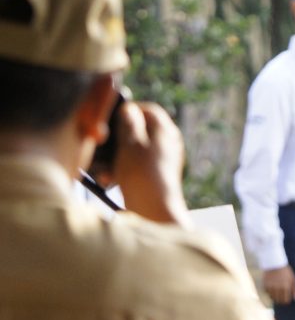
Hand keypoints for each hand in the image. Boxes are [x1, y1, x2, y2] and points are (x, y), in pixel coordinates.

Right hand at [112, 102, 188, 225]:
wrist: (154, 211)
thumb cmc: (142, 174)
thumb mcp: (131, 144)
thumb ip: (129, 123)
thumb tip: (128, 108)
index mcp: (166, 131)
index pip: (149, 110)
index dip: (129, 110)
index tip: (110, 116)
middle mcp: (168, 144)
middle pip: (139, 131)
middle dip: (117, 139)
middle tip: (102, 145)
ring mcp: (162, 160)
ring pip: (133, 151)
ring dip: (115, 158)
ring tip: (104, 169)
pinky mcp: (154, 177)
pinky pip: (135, 167)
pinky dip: (121, 170)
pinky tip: (109, 180)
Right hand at [263, 266, 294, 304]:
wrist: (274, 263)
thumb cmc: (286, 271)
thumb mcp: (292, 279)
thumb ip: (294, 289)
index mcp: (286, 287)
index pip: (286, 301)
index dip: (287, 300)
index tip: (287, 298)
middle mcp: (278, 289)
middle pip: (279, 301)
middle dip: (281, 299)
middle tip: (282, 295)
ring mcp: (271, 288)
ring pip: (273, 298)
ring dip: (275, 296)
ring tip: (277, 290)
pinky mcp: (265, 286)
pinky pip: (267, 293)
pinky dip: (270, 292)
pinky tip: (272, 286)